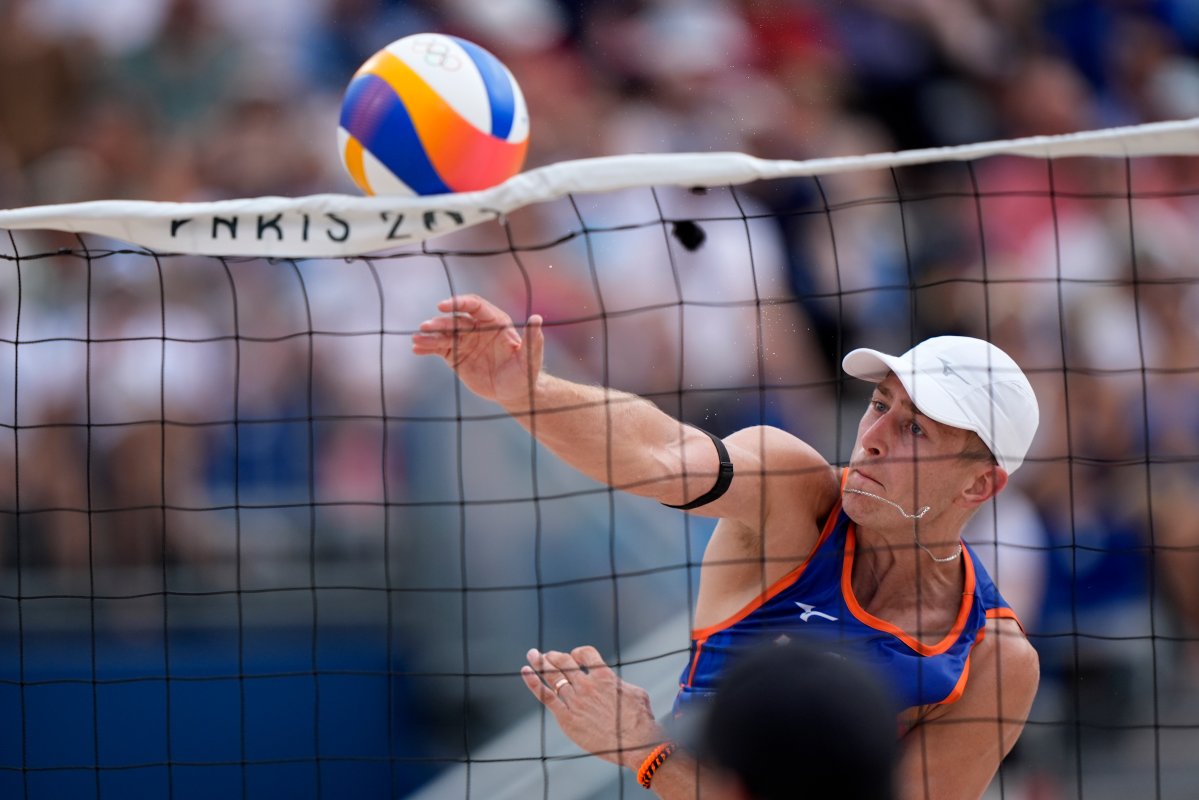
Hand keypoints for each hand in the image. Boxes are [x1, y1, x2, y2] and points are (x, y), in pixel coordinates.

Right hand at [411, 294, 543, 407]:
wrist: (513, 392)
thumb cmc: (525, 374)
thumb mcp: (530, 359)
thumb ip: (533, 340)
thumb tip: (537, 318)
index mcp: (496, 322)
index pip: (475, 306)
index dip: (459, 303)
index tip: (444, 306)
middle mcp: (478, 328)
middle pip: (455, 319)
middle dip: (440, 322)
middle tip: (426, 326)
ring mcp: (465, 341)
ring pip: (444, 334)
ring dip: (429, 335)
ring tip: (416, 340)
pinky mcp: (455, 355)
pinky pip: (438, 348)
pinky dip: (427, 348)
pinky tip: (417, 349)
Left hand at [521, 646, 662, 770]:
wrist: (635, 744)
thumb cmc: (640, 721)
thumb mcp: (636, 693)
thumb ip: (620, 685)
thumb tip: (615, 684)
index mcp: (605, 676)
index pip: (585, 654)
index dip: (578, 653)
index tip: (575, 657)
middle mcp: (587, 685)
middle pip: (564, 663)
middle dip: (552, 656)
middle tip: (544, 654)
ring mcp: (575, 701)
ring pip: (553, 676)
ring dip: (541, 664)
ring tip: (532, 656)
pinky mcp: (567, 717)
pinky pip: (546, 696)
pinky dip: (534, 683)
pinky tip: (525, 672)